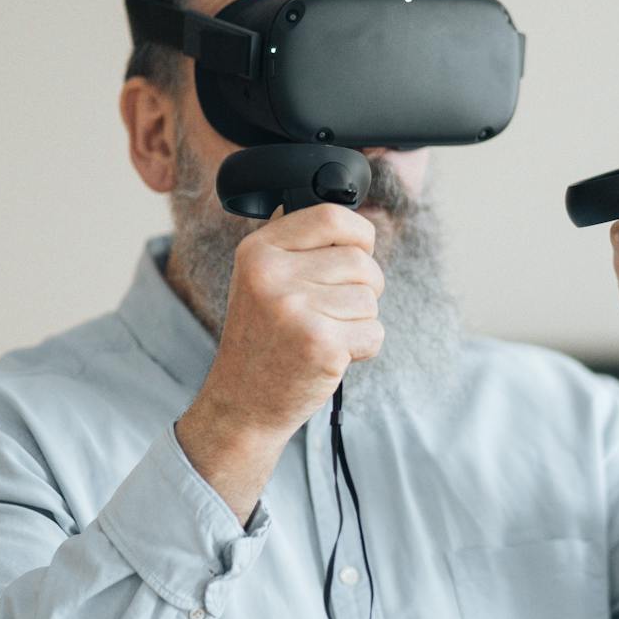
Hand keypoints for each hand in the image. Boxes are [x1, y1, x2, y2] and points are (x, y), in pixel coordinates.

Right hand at [192, 202, 385, 441]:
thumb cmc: (262, 339)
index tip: (357, 252)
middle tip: (335, 310)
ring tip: (326, 333)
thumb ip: (296, 245)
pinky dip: (363, 347)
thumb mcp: (260, 280)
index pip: (332, 216)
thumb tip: (346, 217)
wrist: (243, 402)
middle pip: (360, 261)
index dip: (359, 234)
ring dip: (360, 320)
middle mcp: (273, 274)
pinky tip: (331, 354)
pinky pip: (374, 331)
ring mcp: (296, 309)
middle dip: (364, 286)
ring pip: (370, 298)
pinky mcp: (320, 343)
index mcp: (259, 250)